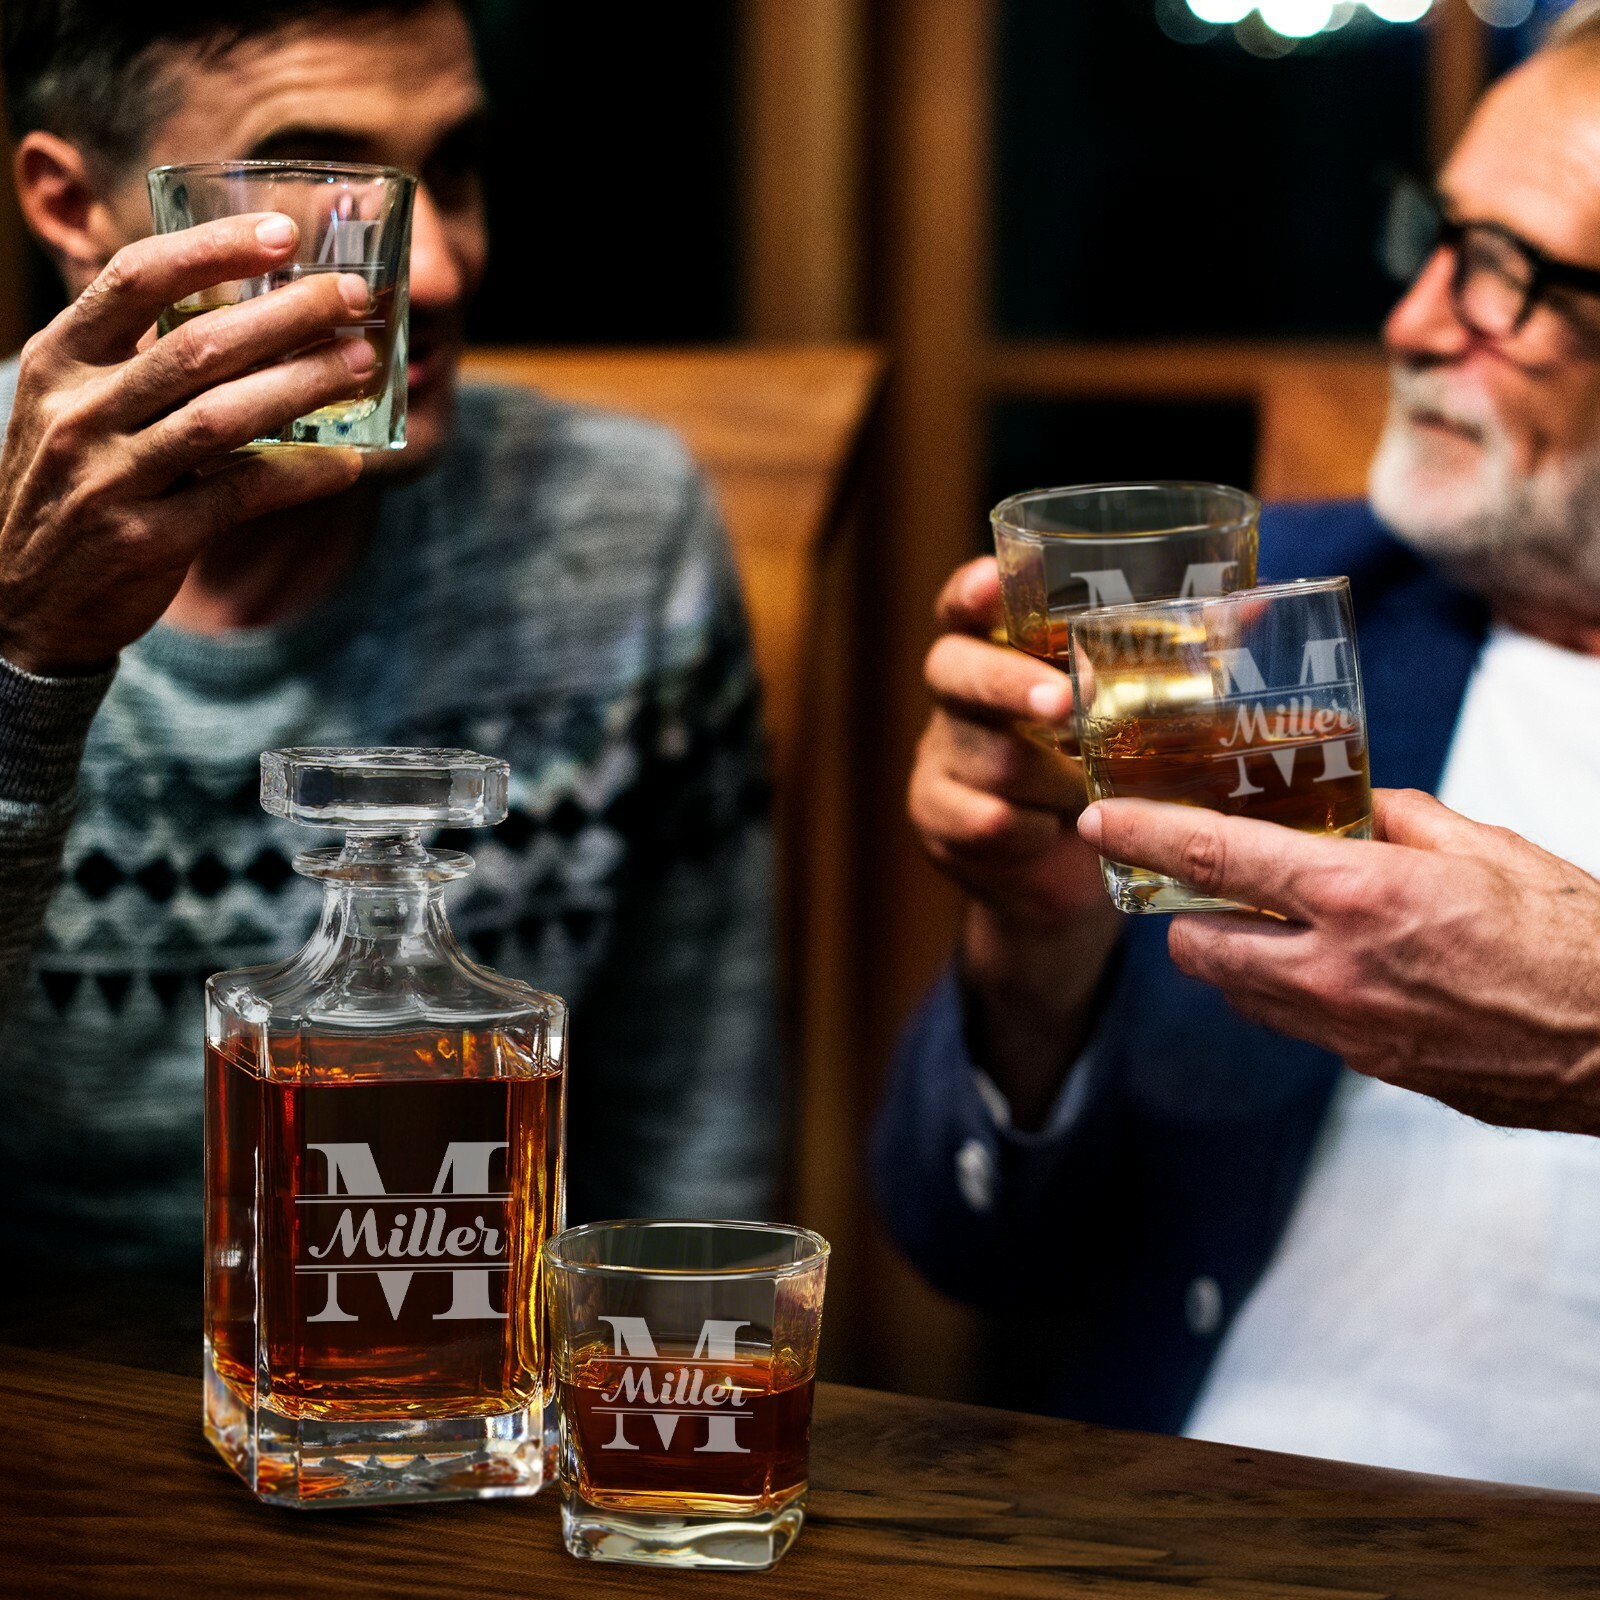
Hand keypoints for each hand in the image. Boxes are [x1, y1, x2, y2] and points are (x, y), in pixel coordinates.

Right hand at [0, 214, 377, 674]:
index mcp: (58, 360)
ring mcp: (108, 478)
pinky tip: (347, 464)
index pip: (136, 278)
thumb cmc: (70, 489)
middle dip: (288, 314)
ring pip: (223, 417)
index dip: (213, 248)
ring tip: (363, 364)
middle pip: (198, 345)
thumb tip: (254, 318)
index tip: (283, 233)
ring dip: (304, 385)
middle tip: (356, 298)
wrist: (20, 602)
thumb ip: (138, 363)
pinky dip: (300, 476)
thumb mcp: (73, 409)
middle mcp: (77, 412)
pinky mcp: (146, 540)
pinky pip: (240, 496)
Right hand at [908, 557, 1121, 1125]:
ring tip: (1087, 789)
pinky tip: (1055, 833)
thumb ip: (1177, 660)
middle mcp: (960, 695)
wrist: (1063, 874)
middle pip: (955, 670)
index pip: (965, 605)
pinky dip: (1035, 830)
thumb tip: (1256, 607)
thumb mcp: (1133, 714)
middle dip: (1010, 685)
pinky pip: (988, 820)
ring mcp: (942, 757)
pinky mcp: (940, 818)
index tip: (992, 583)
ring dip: (1051, 779)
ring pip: (990, 757)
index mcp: (1000, 649)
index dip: (971, 590)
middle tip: (1065, 706)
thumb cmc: (1102, 768)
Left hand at [1079, 788, 1599, 1133]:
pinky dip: (1284, 990)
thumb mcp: (1486, 847)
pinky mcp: (1371, 1067)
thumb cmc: (1572, 938)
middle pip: (1196, 945)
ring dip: (1230, 954)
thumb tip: (1356, 807)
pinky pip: (1291, 1024)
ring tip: (1268, 919)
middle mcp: (1335, 969)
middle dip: (1181, 912)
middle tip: (1200, 881)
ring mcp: (1347, 1029)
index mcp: (1360, 896)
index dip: (1144, 835)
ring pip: (1236, 992)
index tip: (1099, 820)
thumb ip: (1401, 820)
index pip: (1215, 858)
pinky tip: (1326, 963)